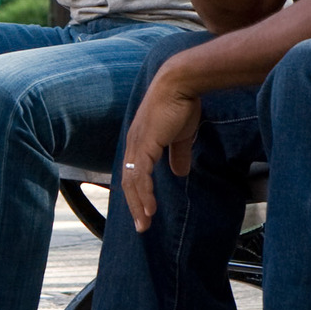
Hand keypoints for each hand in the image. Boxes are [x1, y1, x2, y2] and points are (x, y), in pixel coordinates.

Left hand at [120, 70, 202, 231]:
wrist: (180, 84)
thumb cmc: (181, 105)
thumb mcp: (181, 136)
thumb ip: (178, 155)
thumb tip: (181, 172)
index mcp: (140, 142)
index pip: (134, 174)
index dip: (138, 193)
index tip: (145, 211)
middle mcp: (133, 145)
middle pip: (128, 182)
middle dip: (134, 205)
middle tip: (141, 225)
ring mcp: (137, 144)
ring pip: (132, 182)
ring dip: (138, 204)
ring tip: (145, 222)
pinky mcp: (145, 144)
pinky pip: (141, 175)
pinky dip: (144, 193)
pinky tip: (149, 207)